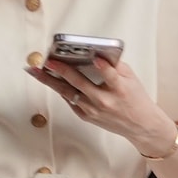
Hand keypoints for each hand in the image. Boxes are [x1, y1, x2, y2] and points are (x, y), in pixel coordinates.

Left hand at [29, 57, 177, 157]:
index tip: (95, 57)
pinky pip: (70, 101)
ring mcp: (93, 111)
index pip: (111, 76)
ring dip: (51, 81)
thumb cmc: (136, 99)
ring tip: (36, 71)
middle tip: (48, 60)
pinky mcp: (87, 117)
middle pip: (80, 84)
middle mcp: (105, 101)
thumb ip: (115, 66)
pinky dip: (61, 90)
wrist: (140, 126)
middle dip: (62, 70)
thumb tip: (95, 52)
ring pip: (68, 93)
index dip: (103, 67)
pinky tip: (49, 80)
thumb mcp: (131, 79)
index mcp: (120, 90)